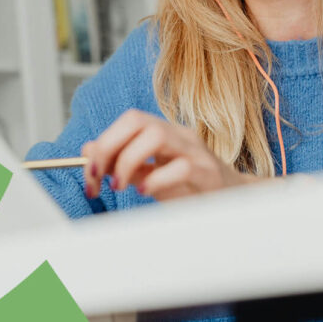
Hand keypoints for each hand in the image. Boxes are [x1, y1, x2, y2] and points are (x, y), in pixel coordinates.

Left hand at [81, 109, 259, 200]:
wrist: (235, 201)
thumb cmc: (192, 188)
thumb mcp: (151, 174)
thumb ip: (123, 161)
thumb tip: (88, 151)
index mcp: (165, 132)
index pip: (129, 120)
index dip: (103, 142)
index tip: (90, 172)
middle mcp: (179, 135)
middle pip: (138, 121)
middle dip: (109, 147)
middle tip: (99, 177)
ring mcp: (196, 151)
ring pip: (156, 136)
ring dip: (128, 161)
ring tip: (121, 185)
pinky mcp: (208, 173)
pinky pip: (180, 167)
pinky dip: (156, 180)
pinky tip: (146, 192)